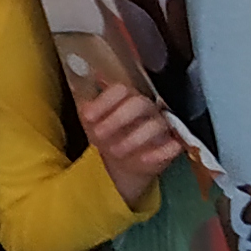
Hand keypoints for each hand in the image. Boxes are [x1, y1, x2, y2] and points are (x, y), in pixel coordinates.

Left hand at [75, 82, 186, 206]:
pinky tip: (144, 159)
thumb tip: (77, 90)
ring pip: (156, 125)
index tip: (87, 116)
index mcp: (127, 96)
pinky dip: (159, 153)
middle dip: (117, 118)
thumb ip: (86, 107)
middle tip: (99, 133)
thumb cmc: (107, 132)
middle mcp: (147, 107)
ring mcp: (162, 125)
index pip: (120, 90)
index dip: (104, 102)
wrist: (121, 161)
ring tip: (115, 151)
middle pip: (139, 103)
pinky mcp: (172, 145)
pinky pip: (173, 146)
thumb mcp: (91, 120)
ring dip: (134, 138)